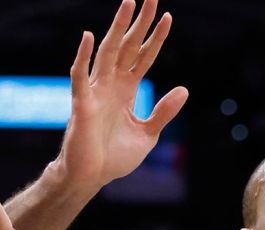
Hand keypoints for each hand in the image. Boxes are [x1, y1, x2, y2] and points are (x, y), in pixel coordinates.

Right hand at [58, 0, 188, 191]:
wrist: (91, 178)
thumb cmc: (114, 157)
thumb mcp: (148, 134)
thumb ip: (163, 112)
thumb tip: (184, 89)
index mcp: (127, 90)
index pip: (143, 57)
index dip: (155, 38)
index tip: (167, 16)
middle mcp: (111, 84)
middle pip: (127, 46)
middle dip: (139, 22)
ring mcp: (96, 91)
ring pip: (107, 53)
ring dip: (117, 28)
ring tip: (128, 4)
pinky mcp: (82, 103)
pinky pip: (81, 76)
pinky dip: (84, 57)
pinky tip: (89, 37)